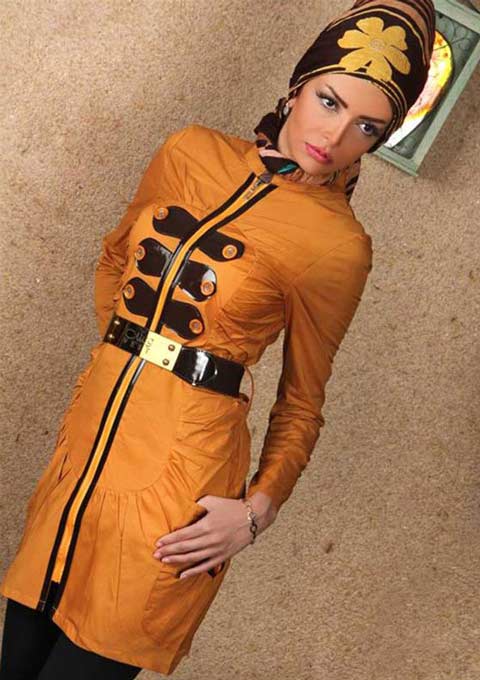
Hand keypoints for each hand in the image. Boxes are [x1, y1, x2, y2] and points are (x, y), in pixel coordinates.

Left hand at [152, 492, 275, 578]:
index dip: (169, 540)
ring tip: (164, 561)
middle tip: (155, 554)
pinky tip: (182, 575)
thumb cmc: (231, 507)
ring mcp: (216, 549)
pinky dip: (193, 571)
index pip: (183, 535)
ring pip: (193, 558)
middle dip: (168, 551)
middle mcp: (210, 539)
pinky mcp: (222, 556)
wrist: (253, 517)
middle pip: (185, 547)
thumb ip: (197, 504)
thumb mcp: (213, 501)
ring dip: (177, 561)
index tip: (158, 543)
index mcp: (206, 525)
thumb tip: (184, 506)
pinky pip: (205, 566)